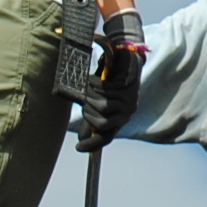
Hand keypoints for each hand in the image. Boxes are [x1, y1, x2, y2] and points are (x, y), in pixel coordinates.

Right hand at [81, 9, 146, 142]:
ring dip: (90, 94)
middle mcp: (127, 112)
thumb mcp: (101, 100)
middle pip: (98, 123)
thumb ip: (94, 115)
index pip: (106, 138)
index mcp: (120, 118)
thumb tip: (83, 136)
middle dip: (86, 111)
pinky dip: (93, 83)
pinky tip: (94, 78)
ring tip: (90, 85)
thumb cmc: (110, 80)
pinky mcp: (127, 87)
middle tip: (85, 98)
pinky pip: (103, 91)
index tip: (78, 148)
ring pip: (100, 106)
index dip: (92, 145)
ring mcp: (129, 101)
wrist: (126, 57)